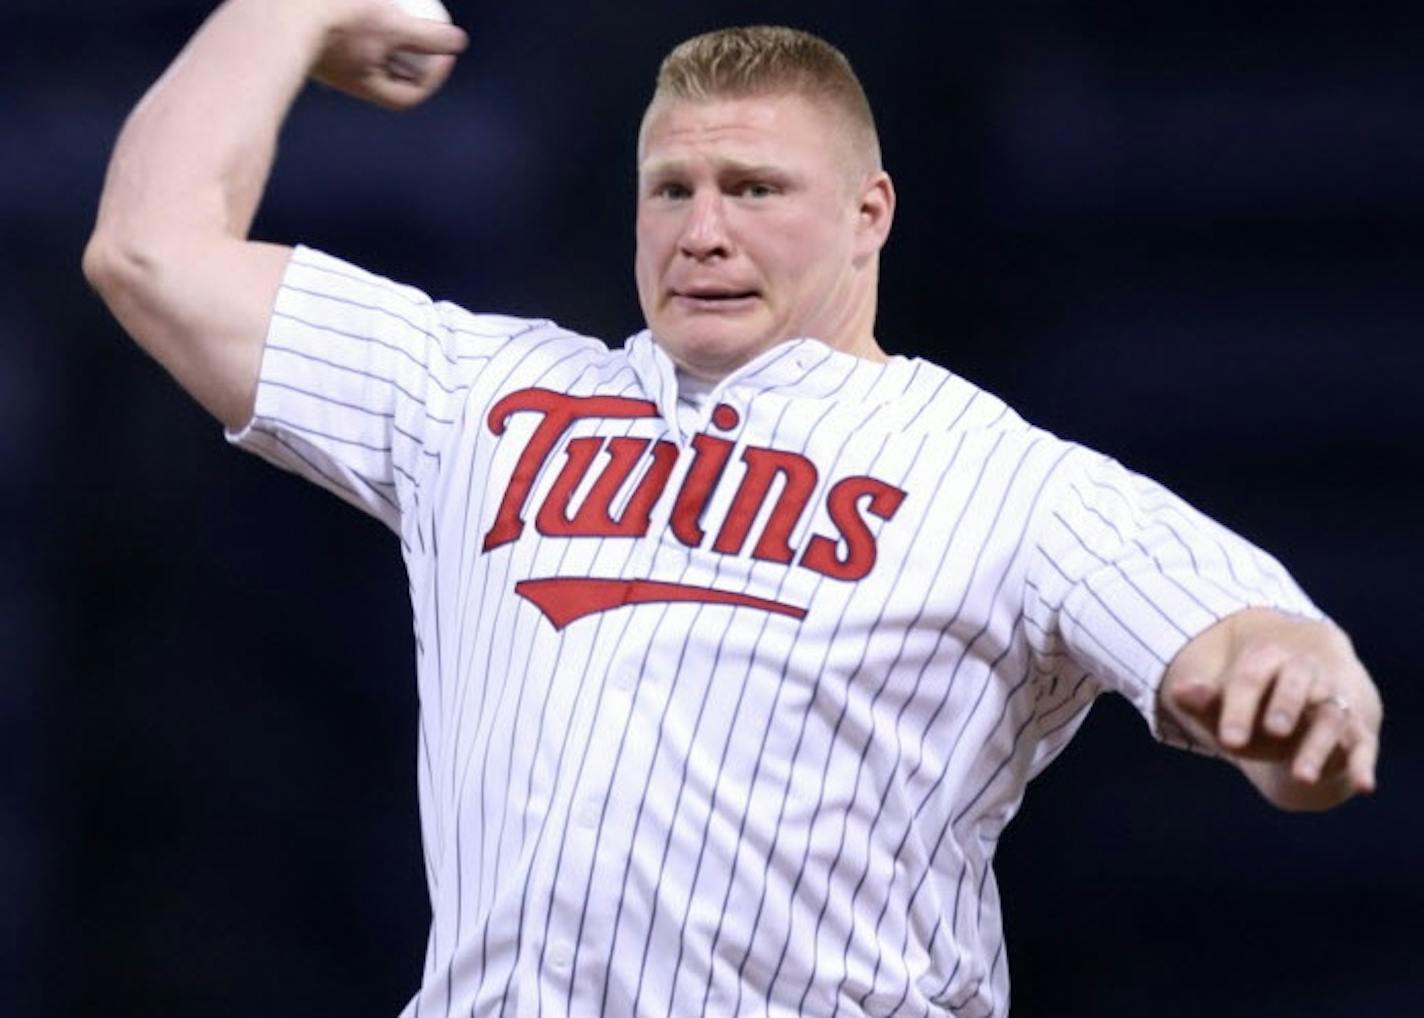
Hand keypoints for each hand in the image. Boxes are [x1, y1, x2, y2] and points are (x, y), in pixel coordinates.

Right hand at [310, 0, 468, 109]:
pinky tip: (376, 4)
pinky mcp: (314, 35)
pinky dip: (368, 23)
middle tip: (429, 30)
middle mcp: (345, 76)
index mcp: (364, 83)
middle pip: (391, 75)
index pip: (410, 94)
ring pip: (369, 52)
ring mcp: (328, 58)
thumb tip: (458, 43)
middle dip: (415, 56)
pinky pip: (350, 34)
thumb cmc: (335, 18)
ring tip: (404, 14)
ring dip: (390, 36)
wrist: (273, 7)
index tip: (446, 49)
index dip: (435, 76)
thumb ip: (428, 38)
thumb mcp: (390, 26)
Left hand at [1159, 608, 1381, 810]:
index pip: (1251, 678)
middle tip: (1272, 731)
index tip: (1228, 740)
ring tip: (1301, 777)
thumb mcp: (1232, 700)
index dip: (1239, 708)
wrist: (1313, 694)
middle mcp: (1307, 674)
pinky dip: (1363, 766)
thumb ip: (1206, 700)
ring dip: (1317, 746)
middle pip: (1297, 684)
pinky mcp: (1357, 730)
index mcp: (1269, 659)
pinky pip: (1364, 746)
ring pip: (1331, 716)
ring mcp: (1335, 700)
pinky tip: (1363, 787)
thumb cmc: (1259, 704)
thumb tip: (1178, 690)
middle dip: (1286, 706)